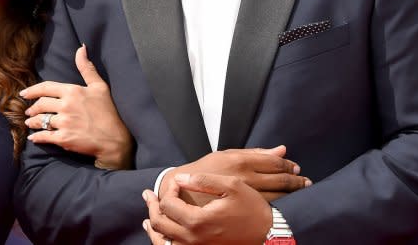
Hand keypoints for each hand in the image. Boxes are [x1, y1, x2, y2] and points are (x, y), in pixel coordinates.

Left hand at [21, 44, 133, 168]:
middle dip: (32, 108)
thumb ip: (87, 68)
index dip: (32, 90)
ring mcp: (64, 123)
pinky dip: (37, 137)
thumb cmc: (109, 111)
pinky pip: (44, 136)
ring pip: (40, 120)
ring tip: (30, 123)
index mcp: (72, 91)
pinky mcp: (64, 138)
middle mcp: (66, 106)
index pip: (46, 88)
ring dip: (32, 122)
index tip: (24, 94)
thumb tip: (81, 48)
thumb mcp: (100, 86)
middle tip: (29, 111)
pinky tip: (34, 137)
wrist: (115, 139)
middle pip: (41, 104)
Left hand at [144, 173, 271, 244]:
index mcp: (198, 221)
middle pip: (159, 223)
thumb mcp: (231, 185)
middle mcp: (193, 239)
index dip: (167, 190)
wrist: (269, 234)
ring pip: (162, 242)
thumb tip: (178, 178)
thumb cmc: (252, 209)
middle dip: (152, 206)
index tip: (175, 183)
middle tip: (148, 195)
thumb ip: (202, 179)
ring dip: (154, 226)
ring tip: (150, 214)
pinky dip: (164, 241)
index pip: (168, 204)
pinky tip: (162, 232)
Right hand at [160, 145, 309, 204]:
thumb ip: (255, 152)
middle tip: (306, 182)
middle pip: (280, 179)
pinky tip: (287, 204)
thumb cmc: (205, 171)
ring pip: (278, 196)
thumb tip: (282, 149)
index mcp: (241, 161)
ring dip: (293, 194)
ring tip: (302, 192)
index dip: (288, 164)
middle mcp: (244, 178)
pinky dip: (281, 205)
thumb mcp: (227, 155)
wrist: (183, 191)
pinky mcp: (241, 208)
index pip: (274, 161)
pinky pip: (268, 208)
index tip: (296, 168)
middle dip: (296, 181)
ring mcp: (244, 196)